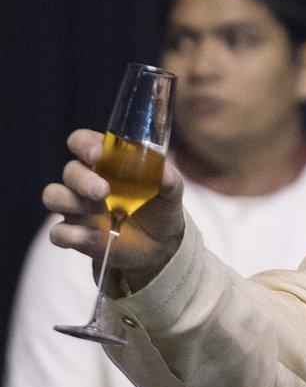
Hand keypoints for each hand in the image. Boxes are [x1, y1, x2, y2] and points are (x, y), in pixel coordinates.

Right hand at [43, 129, 185, 292]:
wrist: (161, 244)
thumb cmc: (160, 207)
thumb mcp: (171, 191)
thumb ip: (167, 179)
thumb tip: (163, 173)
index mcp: (106, 161)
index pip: (82, 142)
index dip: (84, 144)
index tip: (97, 154)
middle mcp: (86, 181)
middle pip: (70, 170)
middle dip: (83, 179)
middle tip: (103, 191)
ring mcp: (77, 207)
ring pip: (53, 195)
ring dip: (72, 202)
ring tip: (101, 211)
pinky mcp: (76, 234)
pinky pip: (58, 232)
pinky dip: (72, 235)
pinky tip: (94, 237)